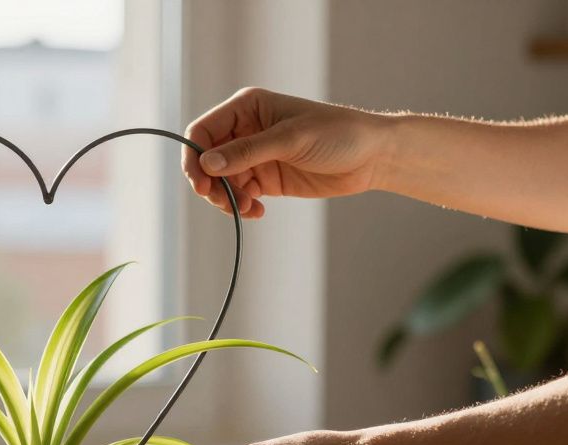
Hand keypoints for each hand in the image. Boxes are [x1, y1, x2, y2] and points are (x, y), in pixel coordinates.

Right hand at [182, 87, 394, 217]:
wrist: (372, 157)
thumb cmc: (337, 134)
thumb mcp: (291, 140)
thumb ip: (247, 151)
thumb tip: (207, 164)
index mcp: (247, 108)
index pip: (202, 131)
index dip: (195, 158)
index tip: (201, 184)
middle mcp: (245, 130)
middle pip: (206, 160)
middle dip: (211, 184)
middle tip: (226, 203)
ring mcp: (254, 156)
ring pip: (220, 181)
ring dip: (227, 199)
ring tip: (248, 208)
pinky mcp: (265, 178)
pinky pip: (239, 195)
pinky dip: (241, 207)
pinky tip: (257, 212)